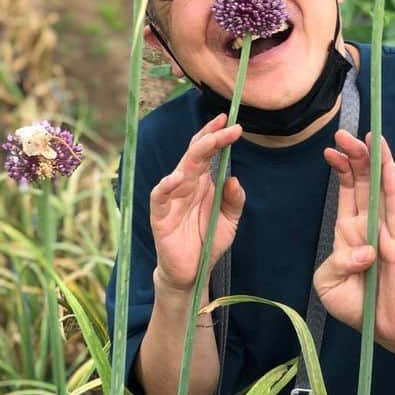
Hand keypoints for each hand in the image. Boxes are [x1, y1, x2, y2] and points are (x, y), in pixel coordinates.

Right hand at [150, 113, 245, 293]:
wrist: (192, 272)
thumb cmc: (208, 243)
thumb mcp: (230, 221)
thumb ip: (234, 200)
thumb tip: (234, 179)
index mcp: (203, 183)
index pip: (208, 154)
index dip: (217, 136)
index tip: (232, 122)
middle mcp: (187, 185)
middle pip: (195, 155)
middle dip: (210, 138)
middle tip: (225, 125)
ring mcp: (172, 198)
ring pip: (181, 169)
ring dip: (195, 154)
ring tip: (210, 141)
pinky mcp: (161, 214)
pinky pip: (160, 196)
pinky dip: (166, 186)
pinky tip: (176, 178)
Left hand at [313, 130, 394, 357]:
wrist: (387, 331)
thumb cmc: (358, 308)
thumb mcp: (329, 284)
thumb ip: (337, 262)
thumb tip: (363, 250)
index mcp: (349, 234)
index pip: (345, 194)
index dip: (339, 171)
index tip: (328, 152)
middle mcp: (368, 226)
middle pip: (361, 183)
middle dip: (352, 157)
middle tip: (342, 134)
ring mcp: (386, 229)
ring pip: (378, 187)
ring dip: (371, 161)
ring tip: (365, 136)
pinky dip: (390, 180)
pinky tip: (385, 159)